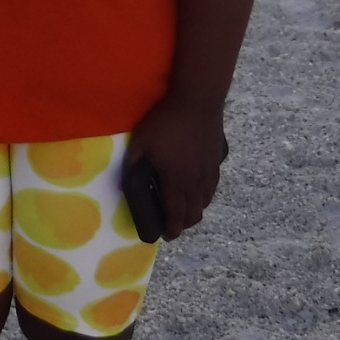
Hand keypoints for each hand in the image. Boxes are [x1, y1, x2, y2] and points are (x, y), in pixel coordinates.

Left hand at [125, 96, 225, 240]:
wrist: (197, 103)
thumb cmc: (165, 122)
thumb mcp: (140, 142)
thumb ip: (132, 165)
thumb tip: (124, 185)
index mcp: (176, 181)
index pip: (175, 214)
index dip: (171, 228)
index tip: (166, 236)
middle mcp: (196, 183)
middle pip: (193, 214)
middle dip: (183, 224)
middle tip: (172, 225)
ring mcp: (209, 173)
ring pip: (204, 203)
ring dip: (194, 212)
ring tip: (183, 211)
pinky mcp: (215, 162)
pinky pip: (212, 189)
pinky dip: (204, 198)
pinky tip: (197, 192)